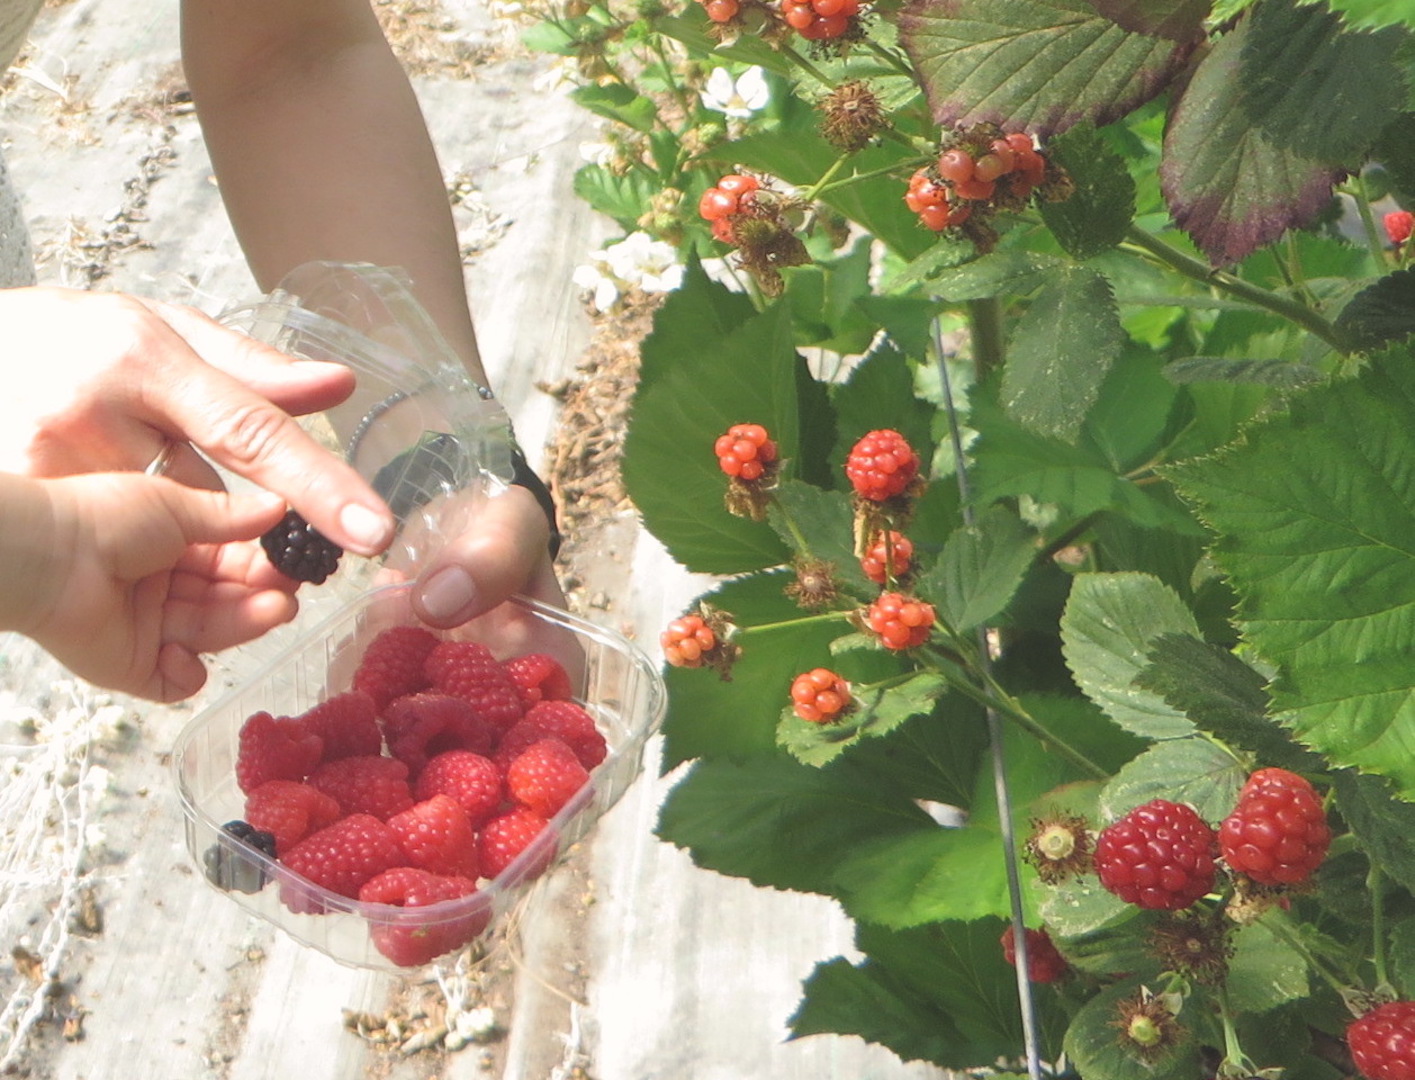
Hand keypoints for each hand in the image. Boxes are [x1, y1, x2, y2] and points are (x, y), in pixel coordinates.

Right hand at [0, 286, 394, 555]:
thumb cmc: (75, 336)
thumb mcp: (167, 327)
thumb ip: (254, 367)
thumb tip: (338, 387)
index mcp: (144, 360)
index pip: (250, 432)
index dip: (318, 486)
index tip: (373, 532)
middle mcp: (94, 417)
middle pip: (212, 503)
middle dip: (265, 536)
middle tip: (302, 552)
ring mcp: (52, 468)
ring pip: (165, 537)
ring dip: (206, 547)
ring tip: (220, 534)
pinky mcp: (30, 501)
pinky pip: (119, 548)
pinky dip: (153, 550)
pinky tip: (155, 537)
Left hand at [1, 472, 299, 701]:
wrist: (48, 556)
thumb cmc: (104, 518)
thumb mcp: (176, 506)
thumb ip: (231, 516)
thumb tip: (280, 508)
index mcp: (172, 547)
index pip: (232, 562)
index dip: (264, 565)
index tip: (295, 563)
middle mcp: (163, 588)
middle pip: (226, 601)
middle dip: (260, 597)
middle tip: (289, 594)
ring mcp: (148, 629)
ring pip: (209, 635)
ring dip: (242, 626)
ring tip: (273, 611)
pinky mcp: (132, 666)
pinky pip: (173, 681)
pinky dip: (185, 673)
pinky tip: (182, 651)